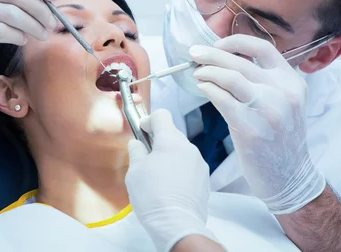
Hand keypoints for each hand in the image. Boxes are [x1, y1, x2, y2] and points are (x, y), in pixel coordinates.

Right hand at [126, 109, 219, 251]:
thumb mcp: (135, 171)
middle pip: (172, 134)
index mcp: (171, 141)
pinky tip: (170, 188)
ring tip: (158, 177)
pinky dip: (179, 171)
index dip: (149, 120)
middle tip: (146, 159)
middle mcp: (189, 148)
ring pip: (181, 152)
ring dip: (170, 157)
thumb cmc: (152, 195)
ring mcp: (199, 164)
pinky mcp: (205, 181)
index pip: (162, 115)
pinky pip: (189, 167)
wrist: (177, 225)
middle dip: (158, 142)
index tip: (141, 131)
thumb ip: (137, 151)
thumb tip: (138, 144)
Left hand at [189, 34, 325, 213]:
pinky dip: (208, 89)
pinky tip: (202, 88)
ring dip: (207, 71)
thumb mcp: (283, 102)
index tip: (217, 44)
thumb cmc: (280, 138)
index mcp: (292, 82)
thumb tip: (224, 61)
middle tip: (193, 54)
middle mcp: (283, 92)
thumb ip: (264, 82)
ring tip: (196, 73)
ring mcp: (268, 110)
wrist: (290, 175)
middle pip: (240, 62)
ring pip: (230, 77)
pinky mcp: (251, 128)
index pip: (263, 48)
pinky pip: (222, 99)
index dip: (236, 42)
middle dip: (211, 55)